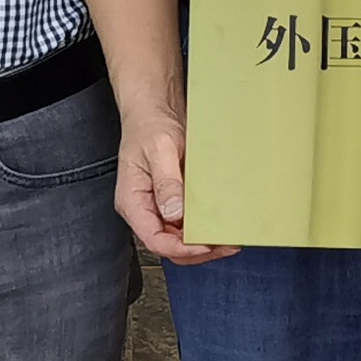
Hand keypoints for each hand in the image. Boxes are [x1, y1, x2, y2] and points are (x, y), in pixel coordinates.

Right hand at [114, 105, 235, 264]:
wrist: (153, 109)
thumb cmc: (149, 124)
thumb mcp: (159, 149)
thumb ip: (166, 182)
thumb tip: (174, 213)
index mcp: (132, 201)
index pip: (153, 239)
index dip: (181, 248)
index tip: (205, 245)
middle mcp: (143, 209)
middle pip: (168, 245)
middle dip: (196, 251)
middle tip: (226, 246)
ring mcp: (158, 206)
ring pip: (178, 239)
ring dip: (202, 243)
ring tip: (228, 240)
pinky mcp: (172, 200)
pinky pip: (186, 224)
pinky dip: (203, 229)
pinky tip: (219, 225)